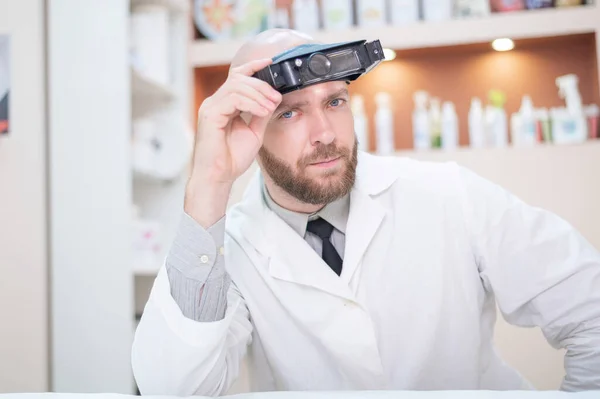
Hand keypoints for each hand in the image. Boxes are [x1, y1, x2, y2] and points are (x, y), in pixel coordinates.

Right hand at [185, 58, 281, 226]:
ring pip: (236, 86)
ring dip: (258, 94)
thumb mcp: (254, 132)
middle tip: (276, 97)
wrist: (219, 177)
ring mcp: (211, 107)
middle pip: (239, 78)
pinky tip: (262, 111)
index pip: (238, 77)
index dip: (254, 66)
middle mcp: (215, 102)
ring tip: (270, 107)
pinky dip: (250, 102)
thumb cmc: (232, 158)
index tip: (271, 63)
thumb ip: (261, 114)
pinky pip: (232, 98)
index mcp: (225, 104)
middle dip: (262, 85)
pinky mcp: (209, 114)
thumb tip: (274, 98)